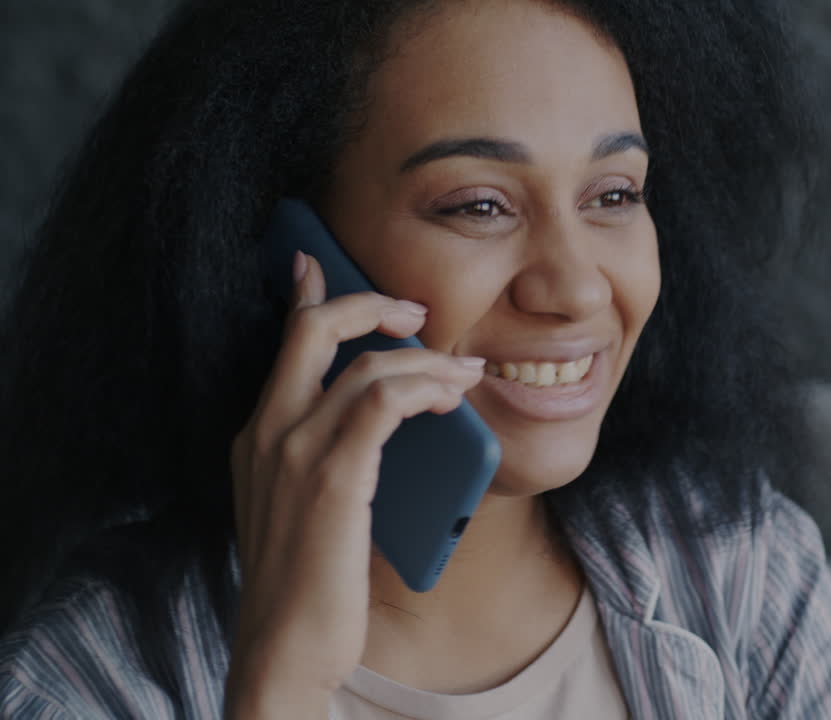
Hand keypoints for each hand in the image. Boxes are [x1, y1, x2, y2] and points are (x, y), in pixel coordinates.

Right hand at [223, 251, 484, 717]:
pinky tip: (449, 398)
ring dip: (427, 359)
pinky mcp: (332, 479)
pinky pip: (384, 403)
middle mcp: (268, 432)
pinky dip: (424, 388)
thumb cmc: (308, 581)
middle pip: (315, 329)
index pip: (284, 344)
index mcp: (259, 435)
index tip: (320, 263)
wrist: (284, 646)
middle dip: (372, 304)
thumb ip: (331, 457)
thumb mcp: (307, 506)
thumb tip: (387, 422)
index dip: (307, 295)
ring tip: (466, 372)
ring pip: (366, 366)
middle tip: (418, 311)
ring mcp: (295, 452)